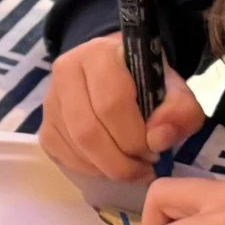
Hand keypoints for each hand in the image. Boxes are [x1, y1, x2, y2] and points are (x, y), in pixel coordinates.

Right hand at [39, 33, 208, 180]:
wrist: (117, 72)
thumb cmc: (146, 80)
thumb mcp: (175, 89)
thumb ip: (179, 111)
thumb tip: (157, 141)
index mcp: (99, 55)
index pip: (111, 104)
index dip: (135, 138)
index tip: (156, 152)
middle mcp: (66, 72)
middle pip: (88, 131)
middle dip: (121, 161)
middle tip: (144, 169)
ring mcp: (50, 100)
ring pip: (75, 146)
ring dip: (107, 168)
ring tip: (131, 168)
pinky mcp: (45, 125)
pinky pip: (64, 156)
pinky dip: (91, 169)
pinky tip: (110, 165)